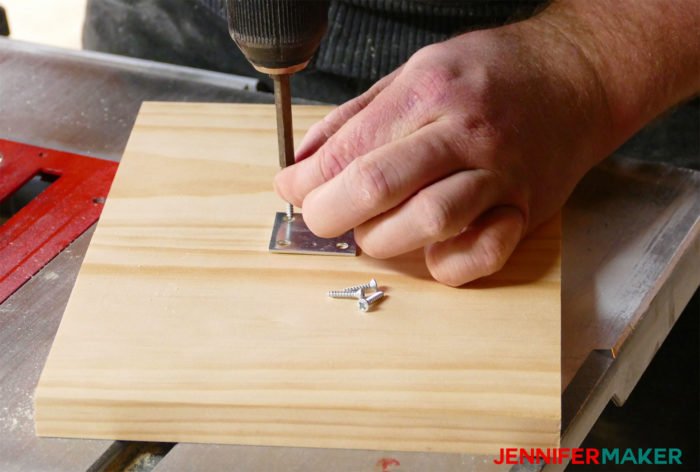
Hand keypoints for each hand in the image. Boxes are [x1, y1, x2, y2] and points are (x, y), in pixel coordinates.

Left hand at [274, 18, 614, 285]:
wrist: (576, 77)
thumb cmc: (492, 74)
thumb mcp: (414, 72)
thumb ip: (355, 118)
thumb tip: (305, 162)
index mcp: (428, 91)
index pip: (347, 149)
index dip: (307, 181)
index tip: (294, 191)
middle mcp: (464, 131)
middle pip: (377, 186)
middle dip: (329, 214)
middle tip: (322, 218)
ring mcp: (499, 174)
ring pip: (428, 221)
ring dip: (383, 240)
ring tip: (374, 231)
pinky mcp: (524, 209)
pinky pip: (483, 254)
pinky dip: (447, 265)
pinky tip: (431, 250)